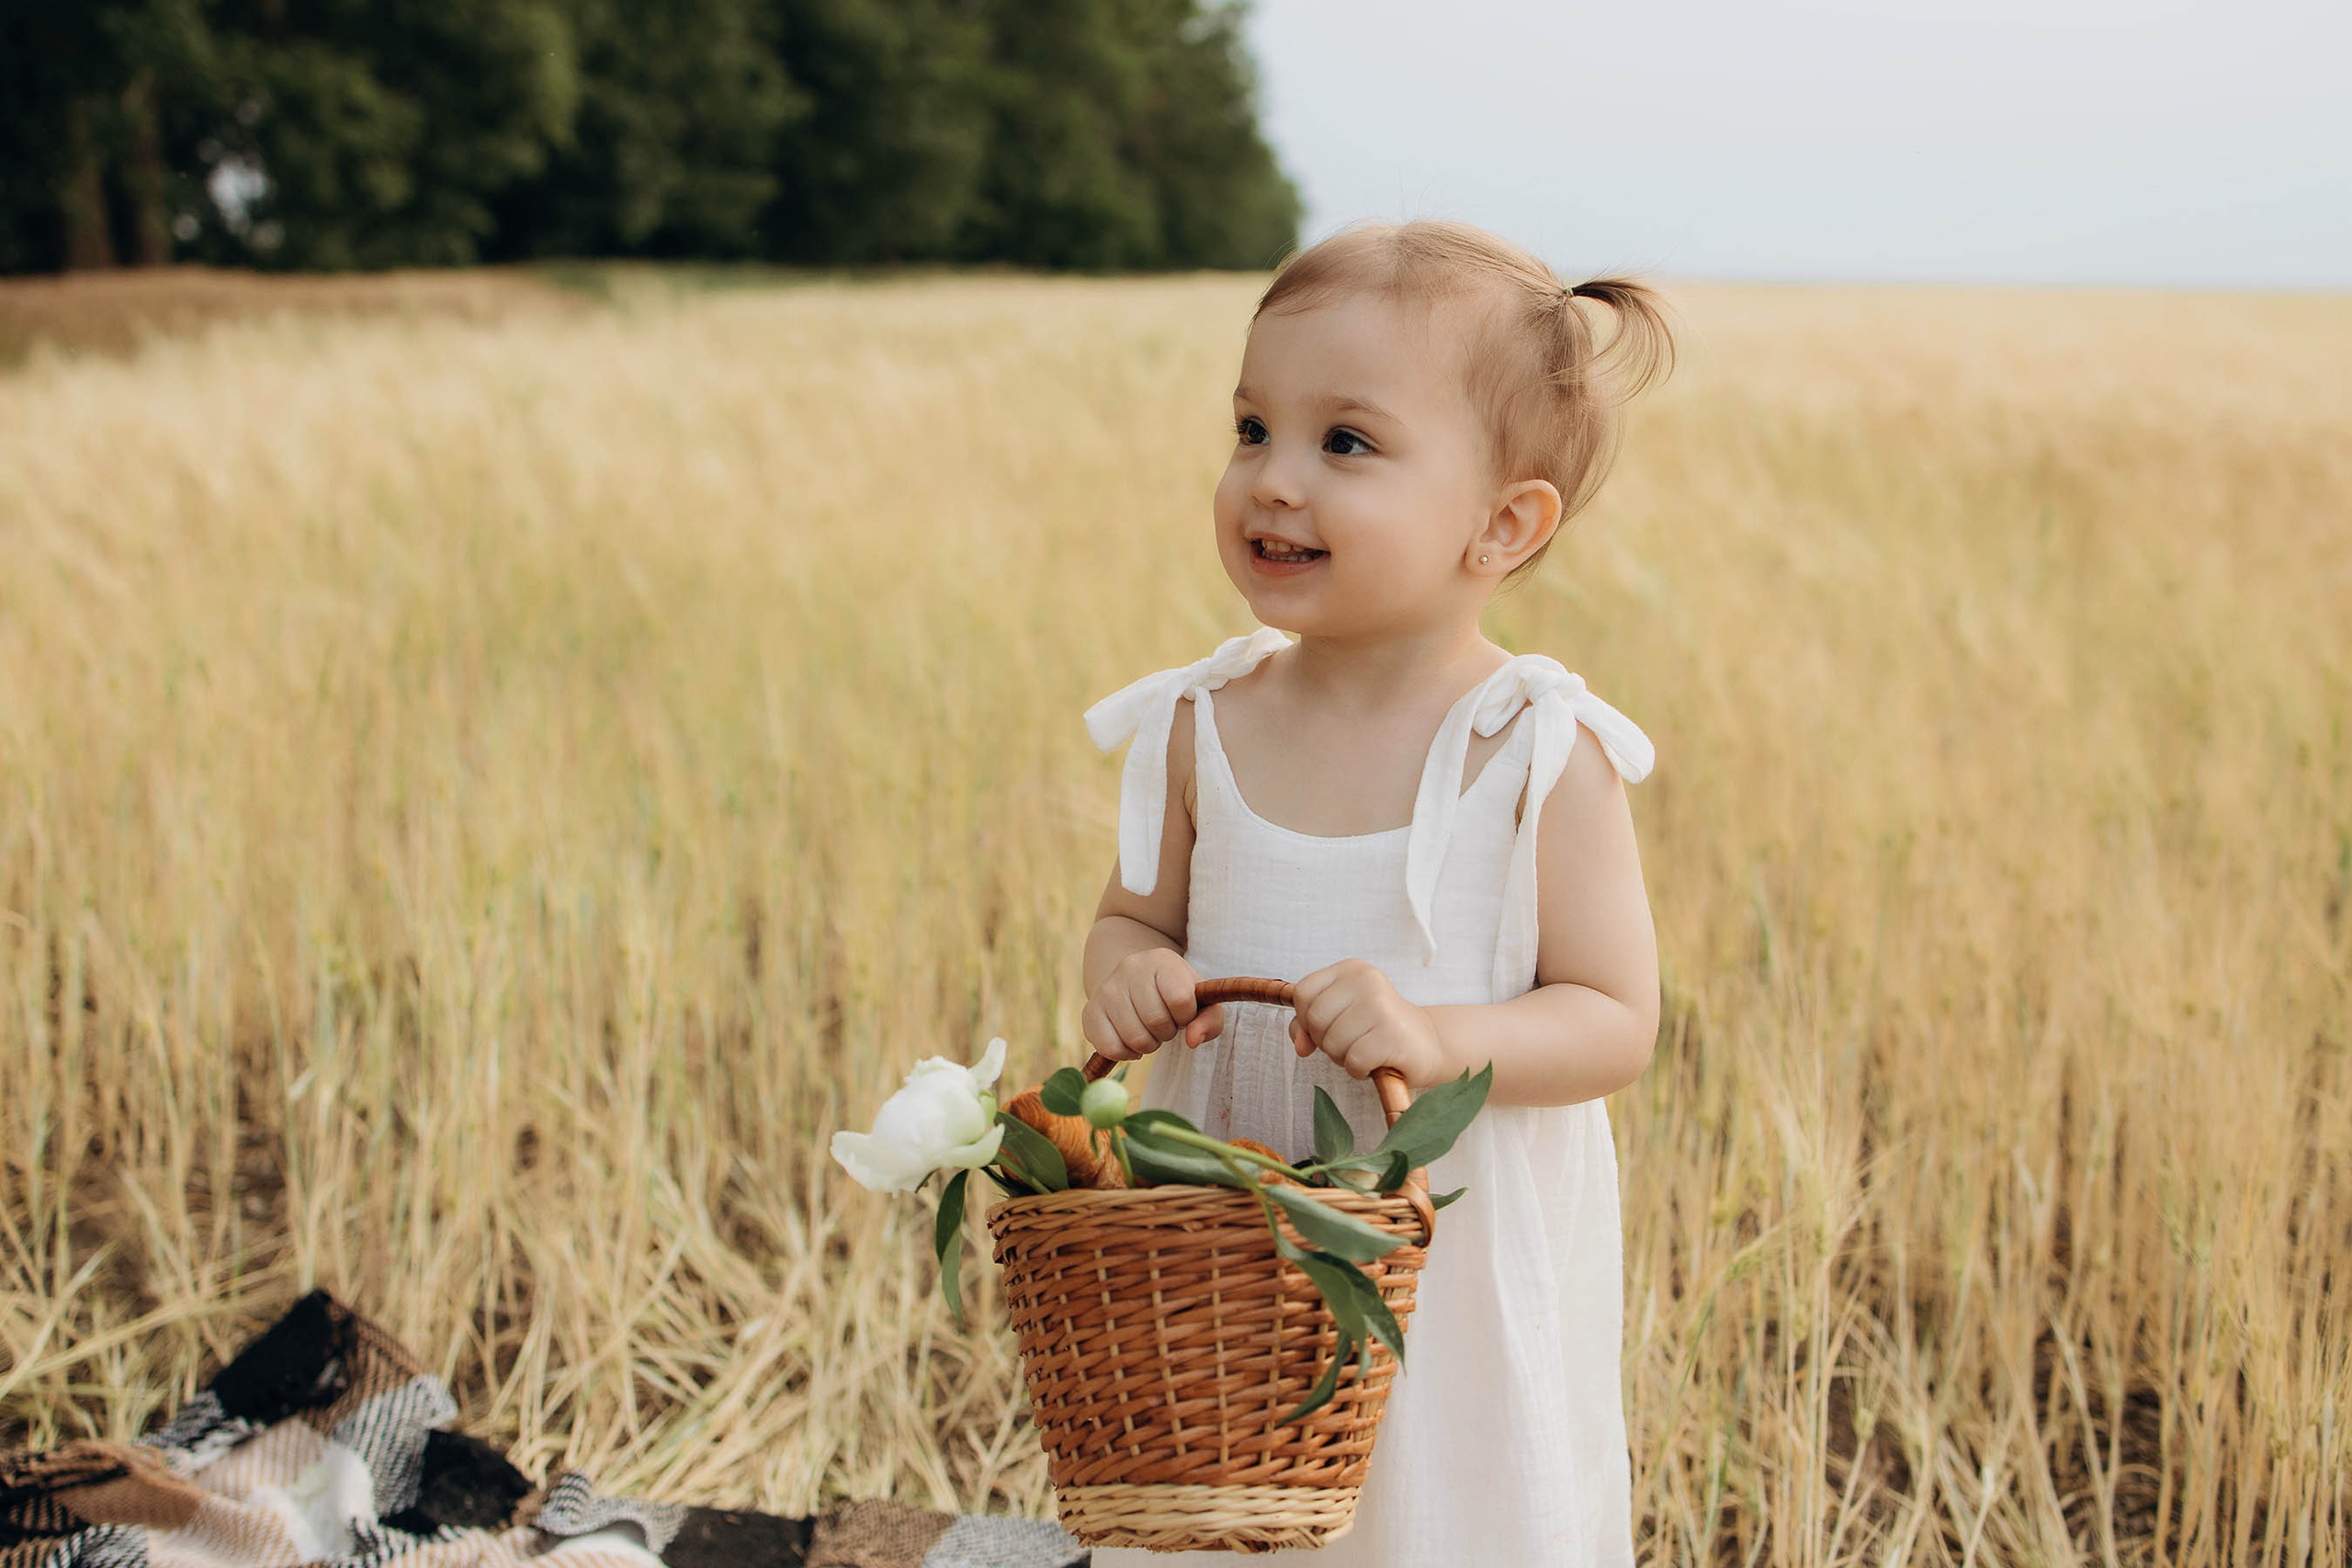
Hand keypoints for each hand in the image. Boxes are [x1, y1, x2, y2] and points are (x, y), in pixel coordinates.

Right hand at [1082, 949, 1223, 1061]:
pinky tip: (1130, 1042)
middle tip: (1164, 1023)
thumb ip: (1210, 1020)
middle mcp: (1131, 968)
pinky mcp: (1090, 1011)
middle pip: (1156, 1021)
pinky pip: (1110, 1048)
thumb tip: (1193, 1041)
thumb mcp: (1200, 1001)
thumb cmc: (1173, 994)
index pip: (1180, 999)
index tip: (1182, 1012)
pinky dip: (1125, 1054)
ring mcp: (1107, 989)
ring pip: (1134, 1038)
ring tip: (1148, 1030)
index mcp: (1162, 960)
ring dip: (1148, 1044)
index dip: (1186, 1016)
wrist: (1134, 980)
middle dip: (1166, 1032)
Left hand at [1288, 958, 1449, 1088]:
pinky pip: (1354, 1060)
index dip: (1307, 1018)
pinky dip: (1359, 1069)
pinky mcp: (1392, 1034)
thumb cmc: (1375, 1030)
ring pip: (1332, 1043)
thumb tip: (1301, 1046)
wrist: (1426, 1044)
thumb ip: (1307, 1026)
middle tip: (1352, 1042)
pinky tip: (1376, 1061)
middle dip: (1326, 1041)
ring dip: (1343, 1058)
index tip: (1331, 1026)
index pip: (1303, 993)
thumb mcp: (1338, 1018)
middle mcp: (1367, 980)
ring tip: (1366, 1050)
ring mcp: (1381, 1005)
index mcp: (1351, 969)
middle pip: (1315, 1019)